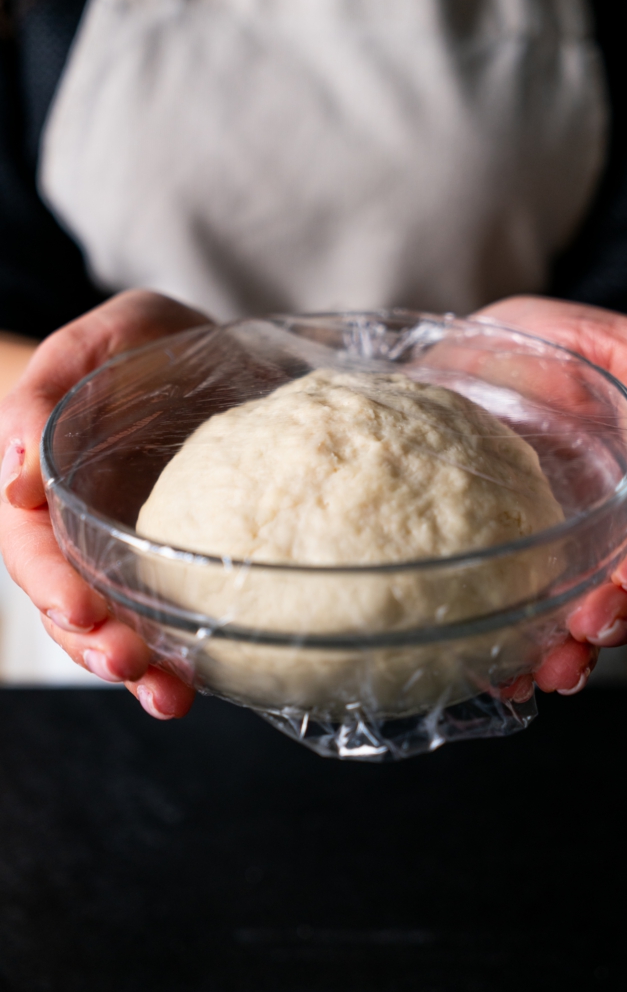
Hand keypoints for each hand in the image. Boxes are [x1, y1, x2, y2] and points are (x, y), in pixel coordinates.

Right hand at [0, 290, 212, 717]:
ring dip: (136, 668)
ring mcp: (126, 554)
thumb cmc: (137, 342)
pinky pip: (166, 618)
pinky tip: (198, 682)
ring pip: (113, 626)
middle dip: (93, 643)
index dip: (50, 584)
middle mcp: (80, 531)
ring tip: (167, 696)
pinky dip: (176, 657)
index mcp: (47, 486)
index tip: (82, 612)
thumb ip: (46, 388)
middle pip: (69, 605)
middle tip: (130, 666)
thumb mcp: (97, 339)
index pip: (30, 548)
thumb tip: (15, 482)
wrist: (198, 357)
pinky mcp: (174, 564)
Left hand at [475, 296, 626, 698]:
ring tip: (544, 675)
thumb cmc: (553, 343)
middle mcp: (604, 523)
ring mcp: (555, 545)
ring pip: (576, 611)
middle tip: (585, 638)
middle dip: (613, 620)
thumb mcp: (605, 340)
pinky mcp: (507, 555)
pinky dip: (512, 649)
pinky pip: (517, 610)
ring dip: (568, 652)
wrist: (480, 356)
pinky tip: (495, 674)